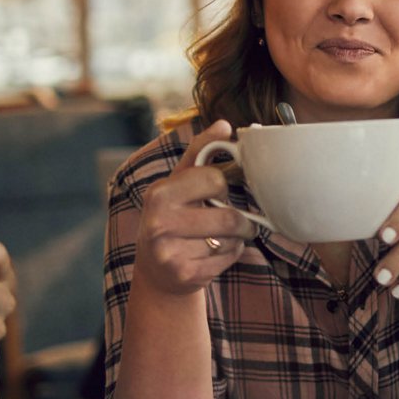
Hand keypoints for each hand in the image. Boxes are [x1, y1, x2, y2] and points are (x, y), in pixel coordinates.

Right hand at [133, 120, 256, 296]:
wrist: (157, 271)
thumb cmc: (173, 217)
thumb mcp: (179, 182)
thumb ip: (200, 151)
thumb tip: (223, 124)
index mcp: (159, 194)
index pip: (214, 180)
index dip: (224, 185)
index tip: (220, 191)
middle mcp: (159, 223)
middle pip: (229, 216)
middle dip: (241, 219)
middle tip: (240, 220)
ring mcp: (170, 252)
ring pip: (231, 239)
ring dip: (237, 238)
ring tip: (225, 237)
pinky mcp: (185, 275)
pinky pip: (228, 258)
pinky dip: (231, 255)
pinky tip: (215, 254)